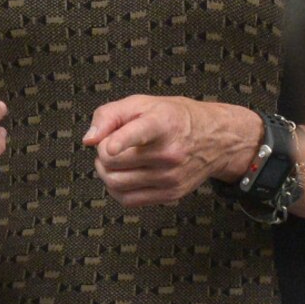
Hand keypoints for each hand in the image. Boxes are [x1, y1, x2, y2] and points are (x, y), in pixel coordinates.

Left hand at [84, 96, 259, 207]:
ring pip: (116, 183)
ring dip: (105, 172)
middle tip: (107, 145)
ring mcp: (171, 176)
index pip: (140, 132)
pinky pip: (129, 200)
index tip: (108, 148)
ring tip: (112, 160)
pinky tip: (122, 176)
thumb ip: (110, 115)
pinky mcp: (171, 194)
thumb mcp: (143, 103)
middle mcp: (169, 152)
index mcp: (163, 123)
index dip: (121, 140)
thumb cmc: (175, 117)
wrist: (215, 139)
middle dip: (101, 153)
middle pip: (113, 161)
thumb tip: (89, 139)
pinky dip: (116, 190)